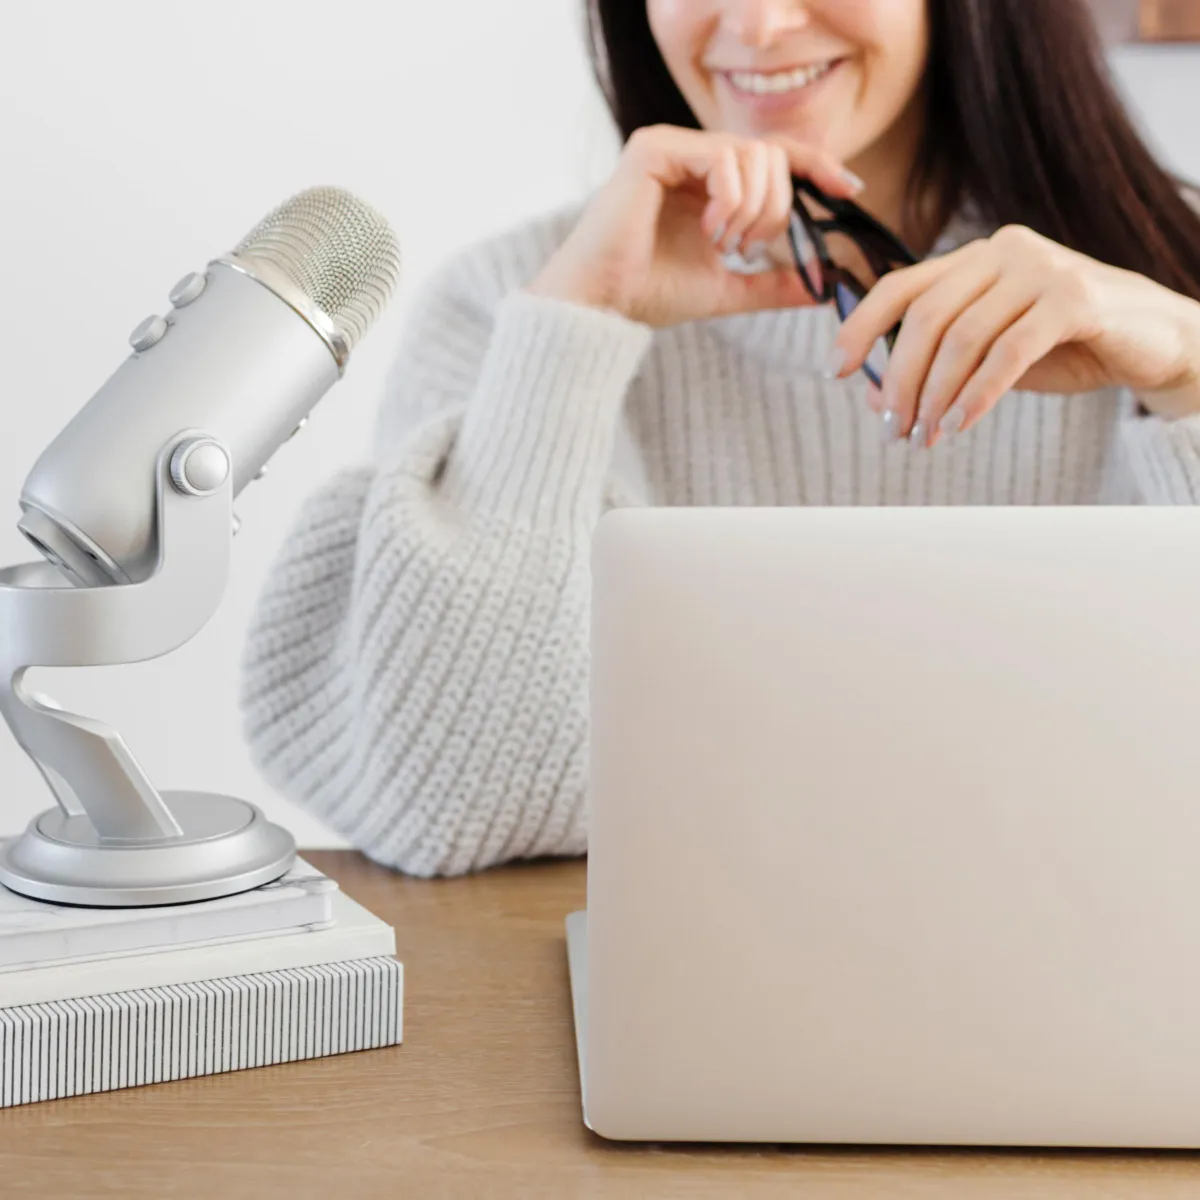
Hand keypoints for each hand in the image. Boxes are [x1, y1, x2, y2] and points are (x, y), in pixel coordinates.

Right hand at [525, 123, 863, 327]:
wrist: (601, 307)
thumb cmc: (649, 295)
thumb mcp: (727, 289)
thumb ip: (772, 284)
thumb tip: (823, 287)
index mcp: (707, 180)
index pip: (774, 156)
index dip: (817, 166)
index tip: (850, 190)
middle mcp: (689, 154)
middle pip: (771, 155)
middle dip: (776, 208)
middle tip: (747, 248)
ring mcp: (671, 146)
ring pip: (752, 154)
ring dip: (753, 209)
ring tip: (724, 244)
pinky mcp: (653, 148)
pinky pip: (722, 157)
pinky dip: (730, 199)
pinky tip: (708, 231)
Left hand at [830, 223, 1199, 445]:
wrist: (1150, 340)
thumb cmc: (1061, 346)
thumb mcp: (987, 356)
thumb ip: (935, 366)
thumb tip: (873, 397)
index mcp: (974, 257)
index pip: (899, 286)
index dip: (860, 327)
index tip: (836, 371)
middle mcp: (1003, 250)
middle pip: (925, 317)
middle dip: (901, 380)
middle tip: (893, 429)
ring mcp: (1040, 268)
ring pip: (962, 338)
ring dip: (935, 396)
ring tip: (925, 438)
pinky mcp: (1074, 298)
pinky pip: (1007, 353)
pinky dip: (976, 395)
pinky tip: (958, 425)